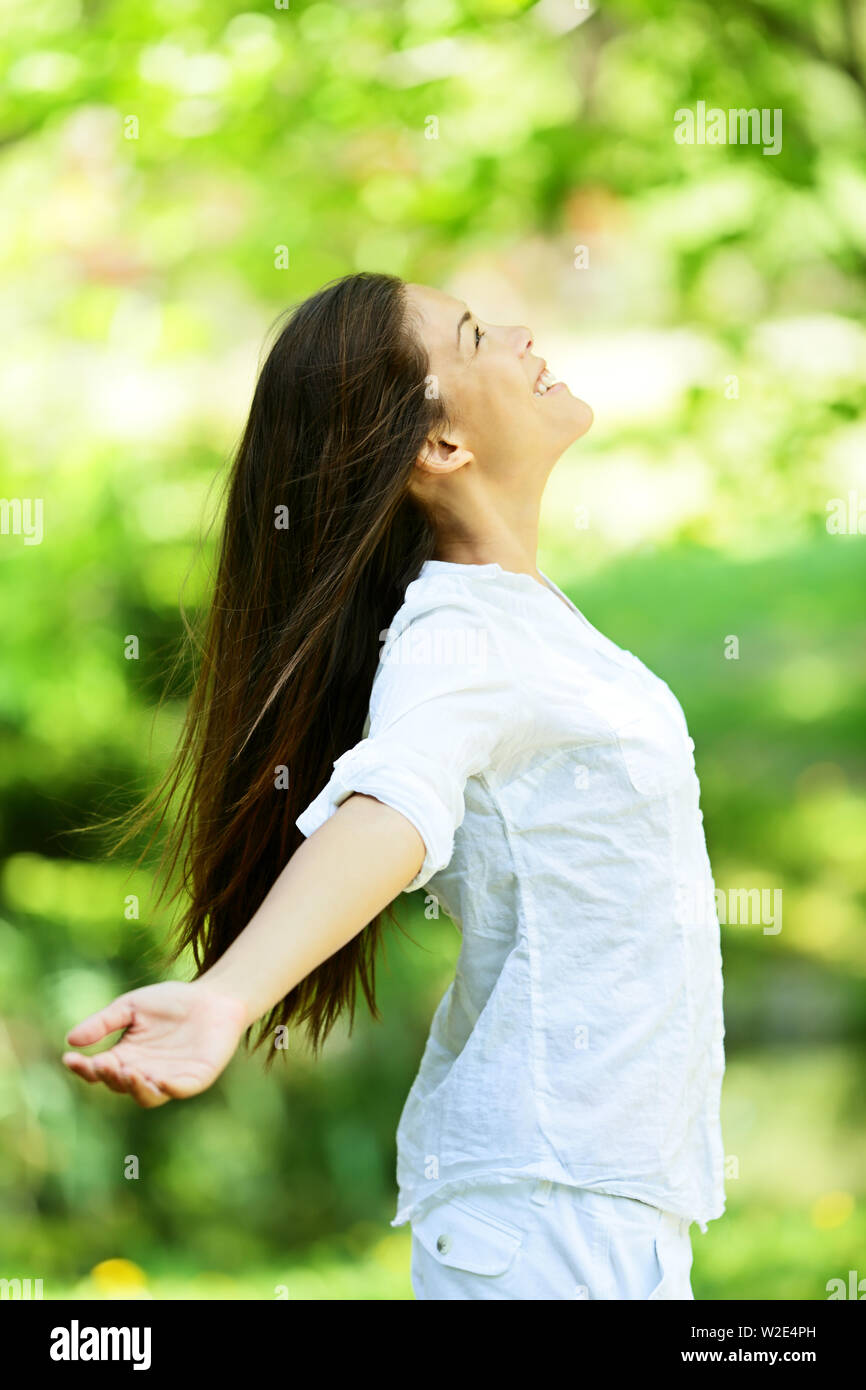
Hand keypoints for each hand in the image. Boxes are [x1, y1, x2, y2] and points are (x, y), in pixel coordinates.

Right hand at [61, 980, 248, 1107]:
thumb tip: (70, 1040)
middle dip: (109, 1076)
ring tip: (128, 1072)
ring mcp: (170, 1079)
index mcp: (126, 1057)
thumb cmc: (171, 1001)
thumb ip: (103, 1022)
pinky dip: (170, 1089)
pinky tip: (161, 1080)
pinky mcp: (195, 1079)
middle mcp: (145, 1073)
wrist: (213, 997)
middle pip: (120, 1085)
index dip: (83, 1068)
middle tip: (102, 1064)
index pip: (99, 1070)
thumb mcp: (131, 1006)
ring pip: (147, 1096)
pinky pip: (180, 1090)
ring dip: (136, 1088)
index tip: (70, 1059)